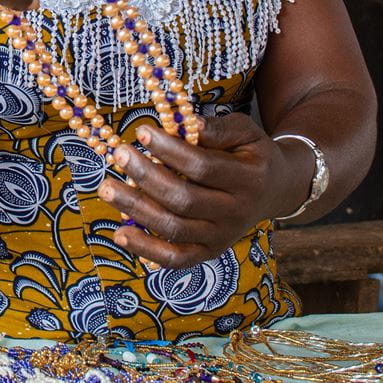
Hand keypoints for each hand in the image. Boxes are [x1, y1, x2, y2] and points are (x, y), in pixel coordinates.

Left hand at [100, 113, 310, 268]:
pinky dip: (146, 250)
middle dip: (147, 177)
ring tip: (107, 187)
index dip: (171, 151)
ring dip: (137, 209)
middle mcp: (236, 212)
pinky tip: (119, 233)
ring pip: (174, 229)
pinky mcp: (210, 252)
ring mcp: (222, 237)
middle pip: (185, 200)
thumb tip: (186, 124)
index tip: (143, 131)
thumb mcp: (246, 132)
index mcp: (248, 179)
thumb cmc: (251, 153)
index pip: (203, 167)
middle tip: (120, 155)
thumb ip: (218, 128)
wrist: (275, 190)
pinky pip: (176, 259)